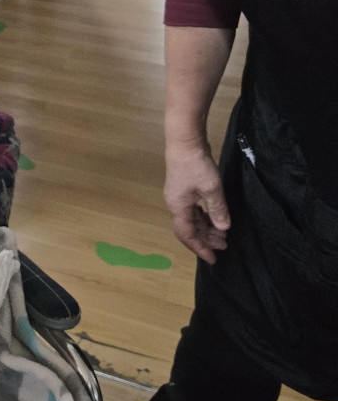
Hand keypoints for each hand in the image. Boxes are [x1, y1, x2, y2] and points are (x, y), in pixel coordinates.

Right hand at [164, 145, 230, 263]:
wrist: (184, 141)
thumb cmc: (196, 165)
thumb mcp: (211, 188)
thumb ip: (218, 209)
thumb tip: (223, 228)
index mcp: (178, 207)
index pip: (187, 235)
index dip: (200, 248)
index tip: (213, 259)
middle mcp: (176, 205)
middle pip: (189, 229)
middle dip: (206, 239)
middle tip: (224, 245)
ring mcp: (179, 197)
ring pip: (191, 220)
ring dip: (206, 228)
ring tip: (222, 234)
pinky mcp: (184, 189)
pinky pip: (193, 210)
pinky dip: (204, 217)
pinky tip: (214, 218)